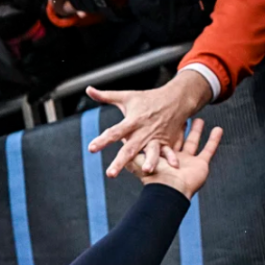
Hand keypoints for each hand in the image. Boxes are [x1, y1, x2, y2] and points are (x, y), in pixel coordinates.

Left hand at [86, 69, 212, 177]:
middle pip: (129, 148)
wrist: (175, 99)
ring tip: (146, 170)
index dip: (102, 140)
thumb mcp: (126, 96)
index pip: (114, 132)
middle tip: (110, 174)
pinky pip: (170, 150)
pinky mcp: (167, 141)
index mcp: (132, 121)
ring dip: (150, 160)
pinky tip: (174, 167)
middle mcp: (143, 131)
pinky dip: (172, 157)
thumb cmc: (148, 99)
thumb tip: (88, 89)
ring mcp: (156, 137)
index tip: (91, 148)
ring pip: (152, 151)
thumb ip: (106, 96)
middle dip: (120, 162)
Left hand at [127, 118, 222, 198]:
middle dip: (179, 130)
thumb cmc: (154, 176)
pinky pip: (209, 149)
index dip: (160, 130)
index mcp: (158, 157)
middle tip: (182, 116)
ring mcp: (187, 161)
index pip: (158, 141)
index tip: (161, 117)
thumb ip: (129, 149)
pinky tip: (218, 129)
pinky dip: (214, 140)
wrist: (170, 189)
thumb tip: (118, 138)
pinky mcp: (200, 163)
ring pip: (192, 142)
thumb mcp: (136, 159)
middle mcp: (172, 159)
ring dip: (196, 132)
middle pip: (176, 141)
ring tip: (199, 119)